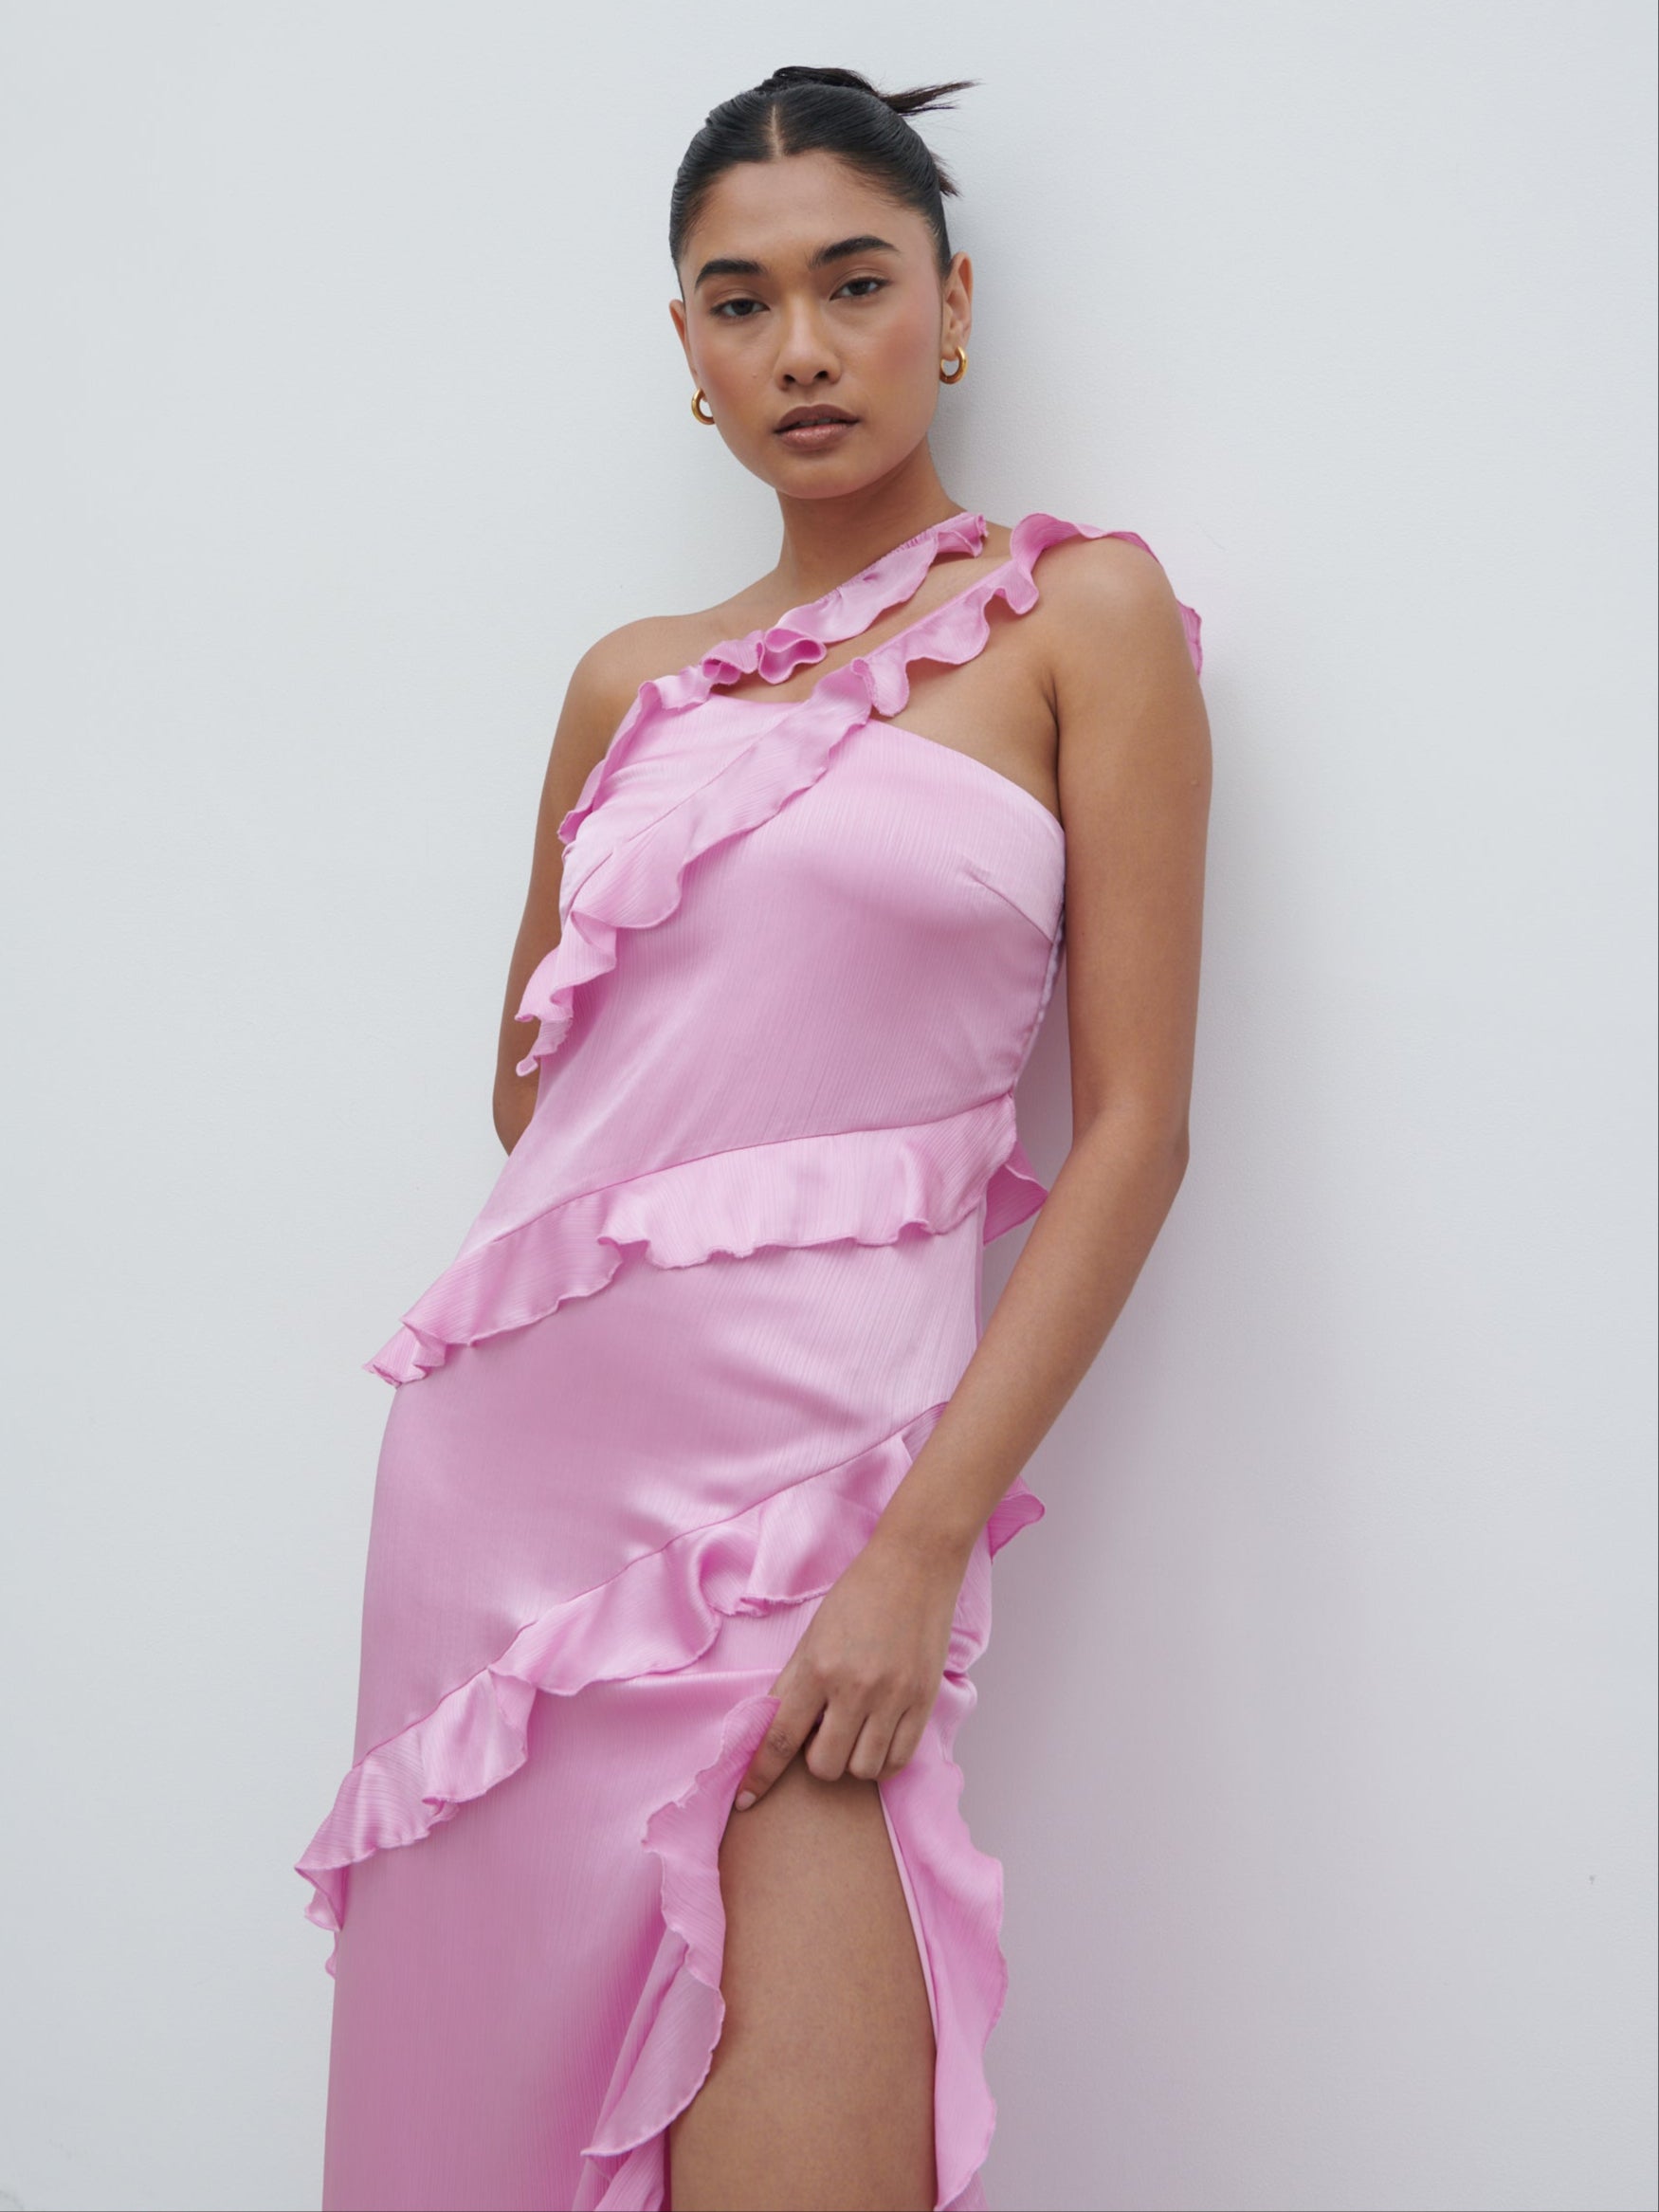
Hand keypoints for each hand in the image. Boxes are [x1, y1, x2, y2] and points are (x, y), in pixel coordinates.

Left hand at [733, 1525, 970, 1807]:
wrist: (914, 1566)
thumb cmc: (860, 1594)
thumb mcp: (813, 1634)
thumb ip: (796, 1684)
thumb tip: (776, 1731)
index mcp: (817, 1667)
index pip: (779, 1736)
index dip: (760, 1775)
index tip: (745, 1799)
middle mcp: (854, 1687)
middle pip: (823, 1765)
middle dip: (817, 1759)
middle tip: (825, 1730)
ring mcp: (893, 1697)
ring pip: (862, 1770)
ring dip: (852, 1761)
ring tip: (855, 1730)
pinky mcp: (923, 1700)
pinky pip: (898, 1760)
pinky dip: (883, 1761)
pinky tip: (879, 1738)